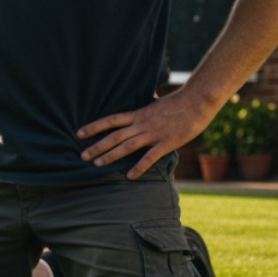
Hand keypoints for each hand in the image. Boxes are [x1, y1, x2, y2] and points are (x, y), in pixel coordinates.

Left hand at [77, 88, 217, 179]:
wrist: (198, 100)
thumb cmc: (178, 102)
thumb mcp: (155, 103)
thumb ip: (143, 110)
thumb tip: (135, 110)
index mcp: (138, 114)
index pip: (111, 120)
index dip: (94, 127)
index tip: (79, 134)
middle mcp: (142, 123)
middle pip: (115, 135)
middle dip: (97, 146)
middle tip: (82, 156)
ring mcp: (154, 133)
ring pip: (127, 146)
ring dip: (111, 156)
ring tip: (97, 165)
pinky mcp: (167, 142)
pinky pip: (150, 157)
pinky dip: (139, 166)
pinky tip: (130, 176)